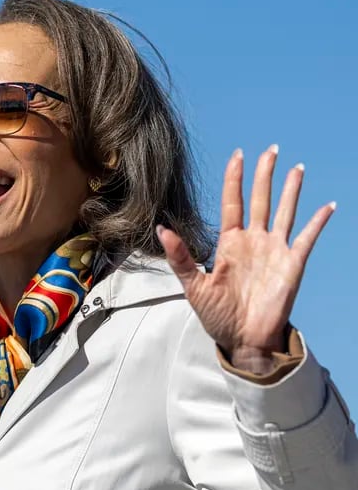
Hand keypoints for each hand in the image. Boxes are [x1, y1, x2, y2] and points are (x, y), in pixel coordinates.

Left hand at [156, 146, 335, 373]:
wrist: (243, 340)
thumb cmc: (218, 315)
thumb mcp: (194, 285)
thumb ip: (180, 257)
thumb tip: (162, 229)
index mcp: (229, 243)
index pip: (232, 203)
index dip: (235, 179)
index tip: (238, 155)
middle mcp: (253, 241)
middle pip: (259, 199)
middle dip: (264, 174)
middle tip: (270, 148)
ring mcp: (274, 250)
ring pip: (285, 212)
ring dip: (291, 190)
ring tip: (297, 167)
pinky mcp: (293, 264)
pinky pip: (308, 238)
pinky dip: (318, 221)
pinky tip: (328, 205)